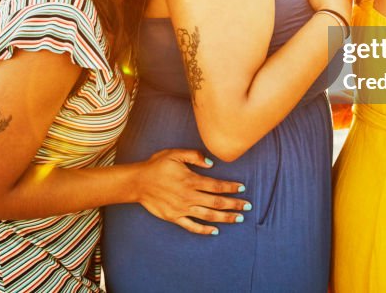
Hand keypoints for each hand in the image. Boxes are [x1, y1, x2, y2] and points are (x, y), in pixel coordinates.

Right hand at [133, 148, 249, 234]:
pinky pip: (192, 226)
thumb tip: (211, 163)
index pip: (216, 185)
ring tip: (238, 218)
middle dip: (234, 204)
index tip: (242, 189)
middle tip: (247, 207)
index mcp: (191, 180)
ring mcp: (182, 209)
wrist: (138, 182)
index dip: (231, 187)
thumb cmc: (157, 165)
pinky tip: (215, 231)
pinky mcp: (174, 217)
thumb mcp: (175, 153)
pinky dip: (204, 230)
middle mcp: (189, 196)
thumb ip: (194, 156)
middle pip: (216, 202)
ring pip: (208, 215)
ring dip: (225, 217)